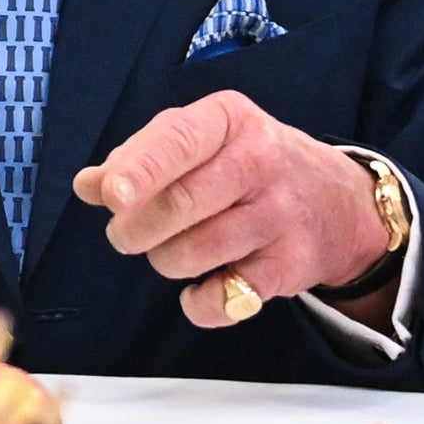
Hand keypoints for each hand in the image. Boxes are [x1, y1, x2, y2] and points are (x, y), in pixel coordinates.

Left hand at [76, 94, 397, 329]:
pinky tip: (204, 285)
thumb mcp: (202, 141)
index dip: (141, 170)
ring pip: (193, 253)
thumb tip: (87, 185)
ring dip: (165, 260)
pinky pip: (223, 299)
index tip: (112, 197)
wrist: (336, 201)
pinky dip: (199, 303)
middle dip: (135, 229)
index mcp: (229, 120)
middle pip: (179, 204)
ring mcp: (279, 215)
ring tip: (173, 248)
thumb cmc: (247, 165)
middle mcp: (260, 161)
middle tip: (126, 233)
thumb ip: (141, 157)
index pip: (180, 140)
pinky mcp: (290, 266)